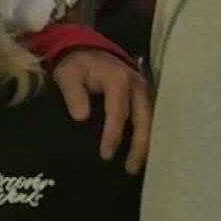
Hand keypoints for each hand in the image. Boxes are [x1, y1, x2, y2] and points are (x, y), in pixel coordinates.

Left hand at [52, 50, 152, 174]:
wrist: (87, 50)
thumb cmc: (76, 65)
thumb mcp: (68, 75)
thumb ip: (74, 94)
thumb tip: (81, 117)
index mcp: (119, 80)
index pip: (119, 112)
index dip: (113, 134)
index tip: (106, 154)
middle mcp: (137, 85)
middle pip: (144, 119)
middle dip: (140, 145)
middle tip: (131, 169)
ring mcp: (145, 90)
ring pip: (151, 120)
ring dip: (147, 143)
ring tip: (138, 166)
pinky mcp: (145, 96)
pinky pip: (150, 117)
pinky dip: (148, 135)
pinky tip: (143, 153)